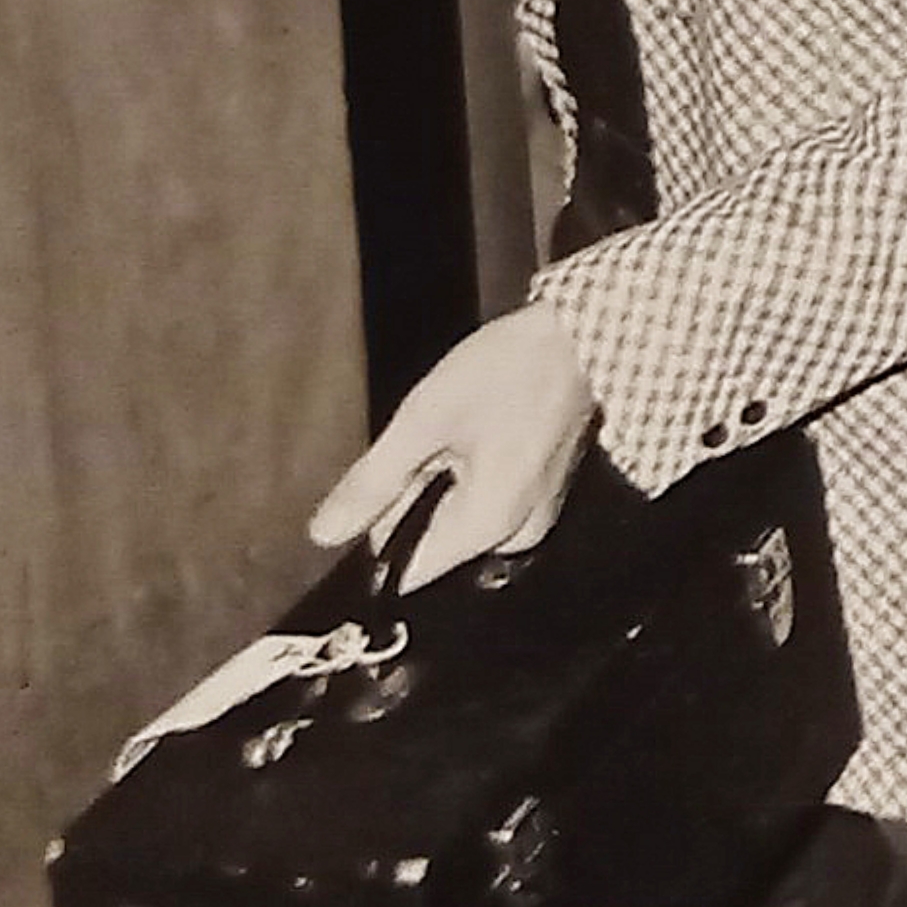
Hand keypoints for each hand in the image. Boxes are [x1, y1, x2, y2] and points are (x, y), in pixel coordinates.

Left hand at [308, 303, 597, 591]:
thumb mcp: (423, 422)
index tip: (400, 468)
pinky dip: (474, 472)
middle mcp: (515, 537)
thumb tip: (323, 536)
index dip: (385, 523)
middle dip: (418, 495)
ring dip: (445, 480)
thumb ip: (371, 484)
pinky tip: (484, 428)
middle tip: (436, 435)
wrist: (583, 334)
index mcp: (485, 529)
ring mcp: (537, 516)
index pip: (406, 572)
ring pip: (458, 519)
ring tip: (464, 426)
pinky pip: (488, 503)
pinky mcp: (546, 493)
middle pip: (434, 544)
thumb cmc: (505, 372)